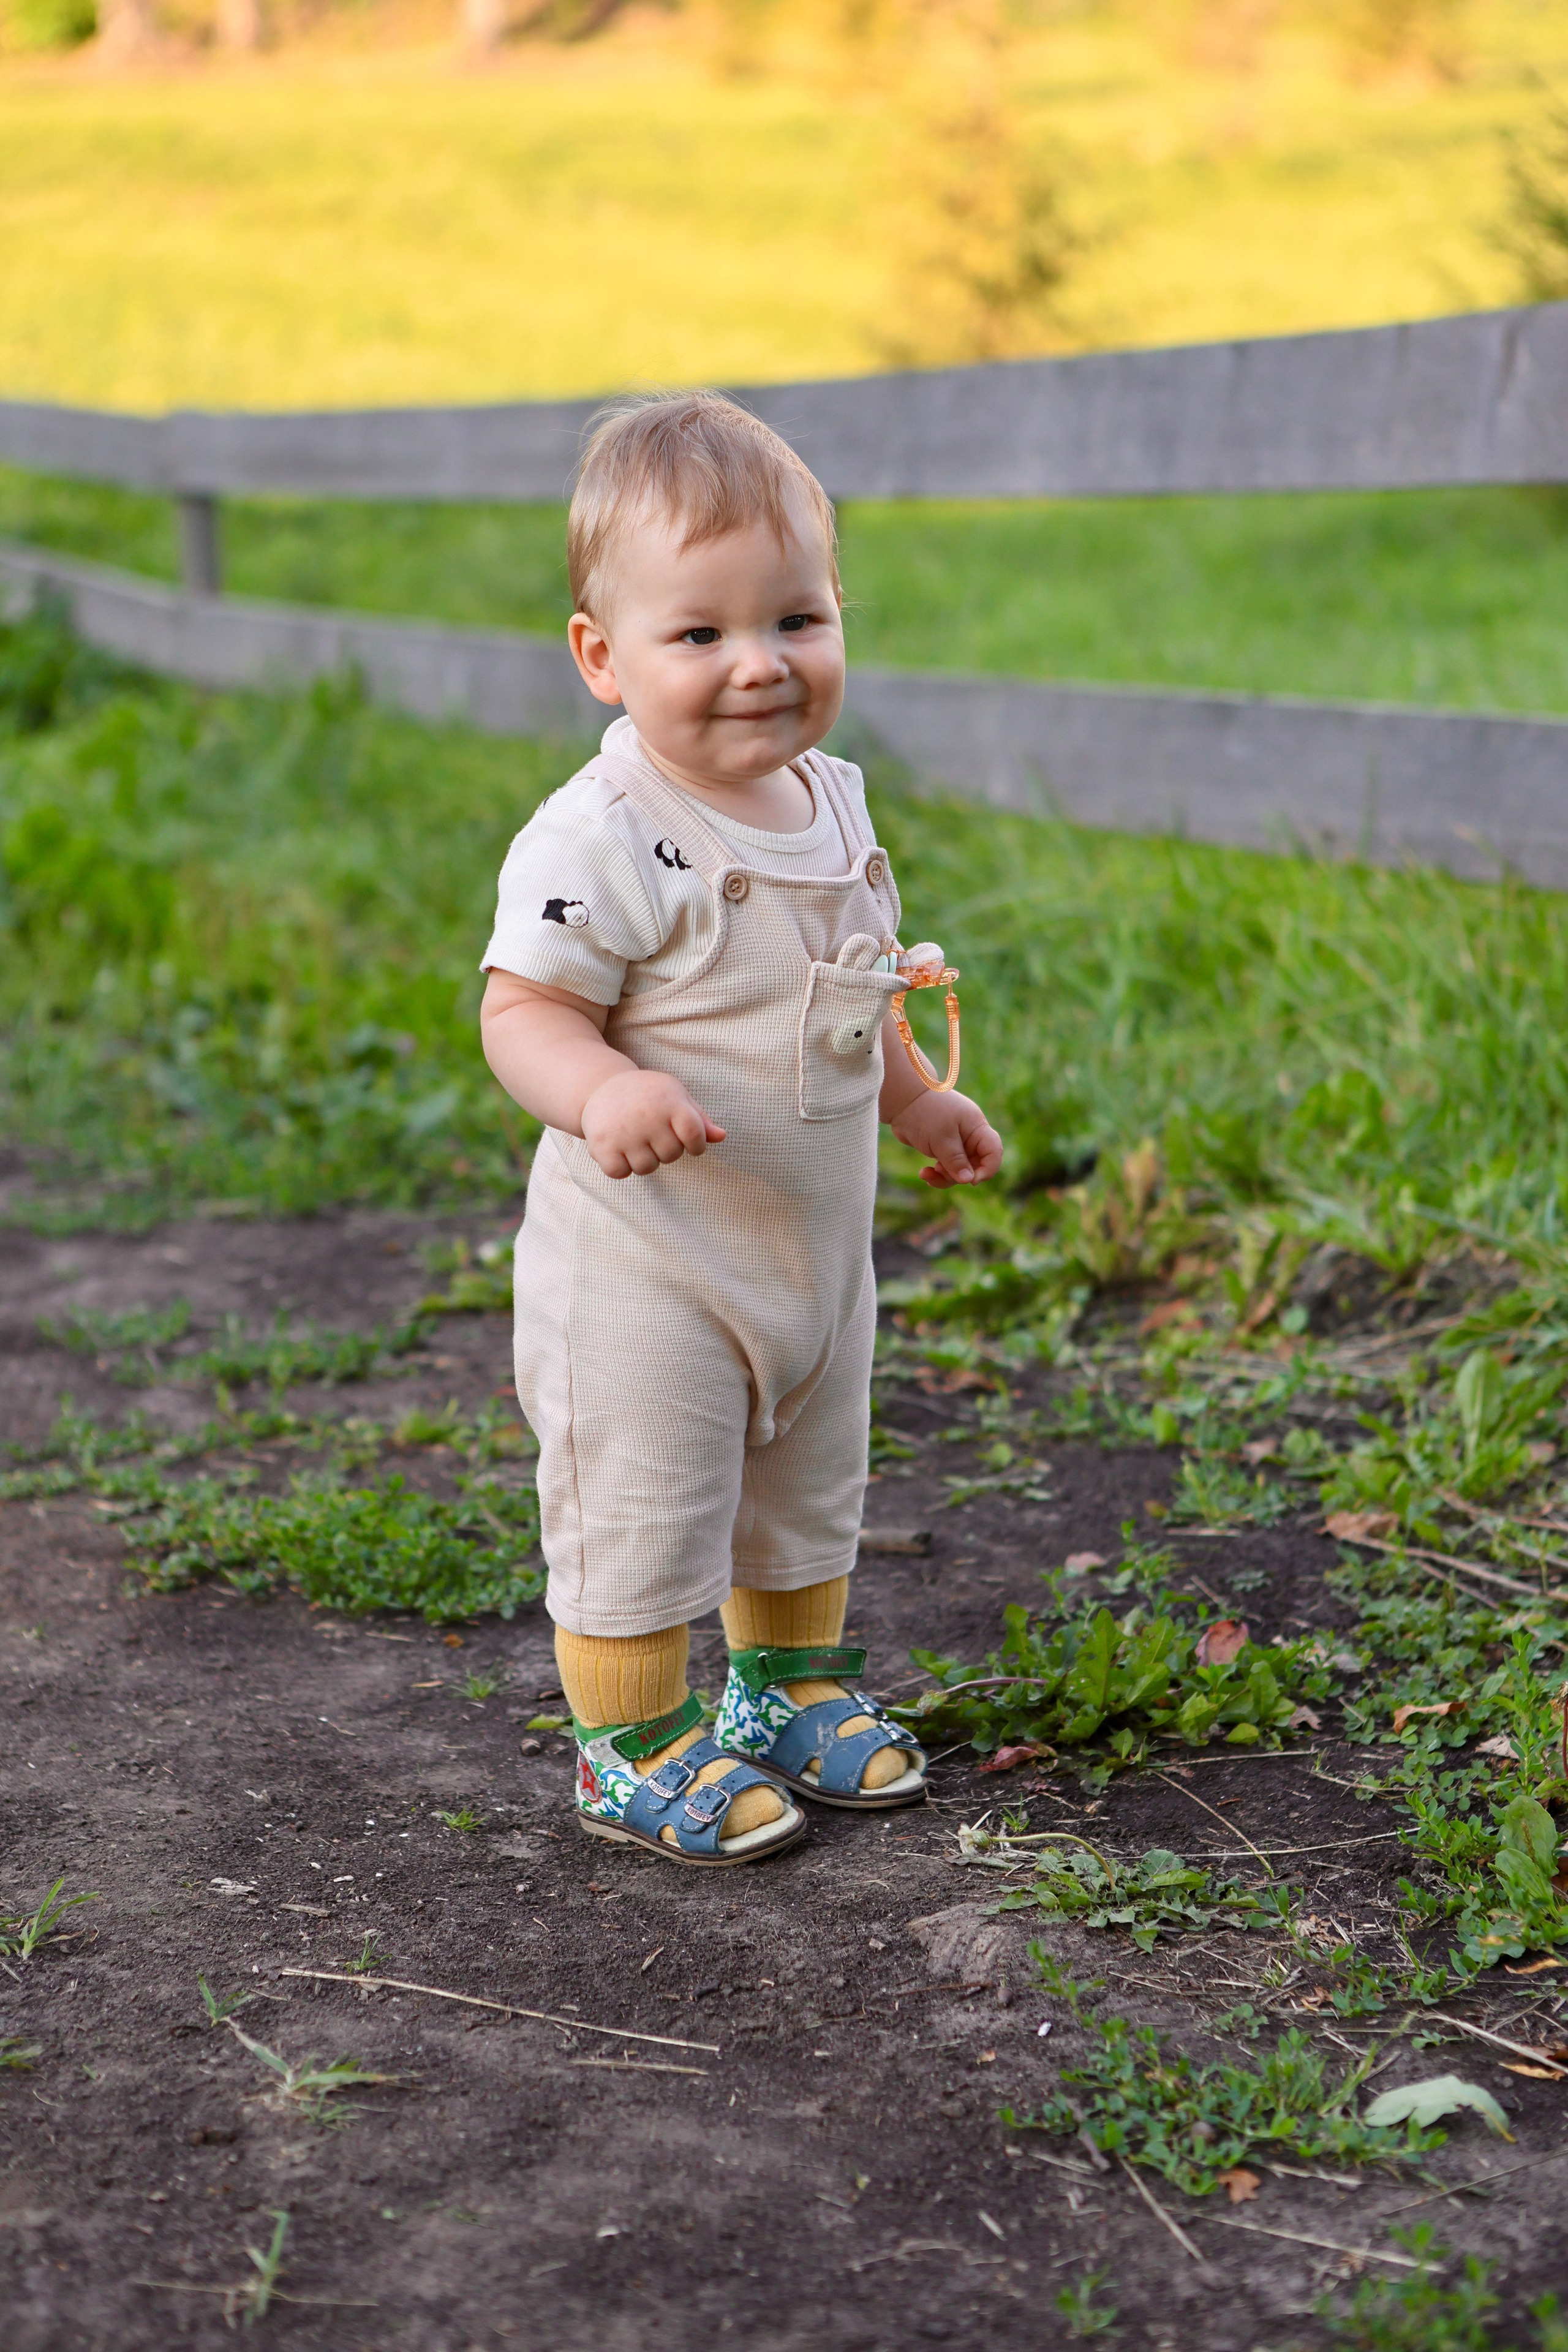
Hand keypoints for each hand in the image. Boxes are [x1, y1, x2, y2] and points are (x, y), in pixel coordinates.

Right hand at [580, 1068, 724, 1179]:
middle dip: (665, 1150)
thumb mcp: (675, 1096)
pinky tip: (618, 1150)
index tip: (689, 1142)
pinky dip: (620, 1167)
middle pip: (671, 1155)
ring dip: (643, 1160)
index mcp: (669, 1102)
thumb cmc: (647, 1094)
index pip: (695, 1136)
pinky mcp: (602, 1144)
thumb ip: (699, 1119)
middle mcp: (648, 1116)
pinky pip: (619, 1173)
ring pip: (646, 1168)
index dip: (696, 1145)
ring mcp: (625, 1132)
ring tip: (635, 1140)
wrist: (601, 1086)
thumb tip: (721, 1137)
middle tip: (652, 1133)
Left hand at [889, 1088, 1002, 1188]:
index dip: (988, 1169)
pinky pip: (946, 1167)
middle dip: (959, 1175)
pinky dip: (936, 1173)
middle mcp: (969, 1135)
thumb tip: (968, 1180)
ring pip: (959, 1169)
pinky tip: (924, 1173)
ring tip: (926, 1173)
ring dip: (944, 1177)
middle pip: (976, 1164)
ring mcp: (955, 1142)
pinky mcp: (942, 1148)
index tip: (972, 1181)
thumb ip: (955, 1161)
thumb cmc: (925, 1113)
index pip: (993, 1151)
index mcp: (976, 1127)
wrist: (901, 1100)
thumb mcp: (941, 1138)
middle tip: (940, 1172)